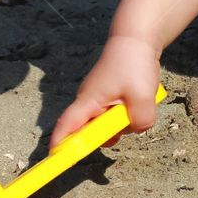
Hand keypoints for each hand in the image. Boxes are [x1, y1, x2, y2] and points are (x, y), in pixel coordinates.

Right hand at [49, 34, 159, 151]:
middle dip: (107, 136)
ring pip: (108, 125)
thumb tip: (136, 129)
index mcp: (88, 102)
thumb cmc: (133, 63)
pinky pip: (118, 114)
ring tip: (137, 102)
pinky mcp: (112, 96)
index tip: (56, 160)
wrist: (138, 37)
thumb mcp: (142, 96)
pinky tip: (140, 98)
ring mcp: (100, 99)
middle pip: (90, 133)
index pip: (66, 127)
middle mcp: (90, 102)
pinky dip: (129, 112)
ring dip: (123, 122)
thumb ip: (140, 121)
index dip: (60, 145)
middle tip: (124, 124)